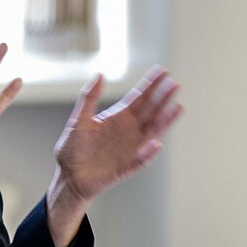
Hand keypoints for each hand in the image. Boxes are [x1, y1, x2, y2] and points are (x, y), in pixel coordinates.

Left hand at [53, 66, 183, 204]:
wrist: (68, 176)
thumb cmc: (72, 149)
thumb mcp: (79, 120)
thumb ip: (89, 98)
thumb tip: (99, 74)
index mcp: (118, 117)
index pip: (139, 98)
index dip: (151, 85)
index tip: (163, 71)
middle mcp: (128, 130)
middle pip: (150, 112)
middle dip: (162, 98)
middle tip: (175, 84)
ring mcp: (130, 148)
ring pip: (152, 132)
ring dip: (165, 121)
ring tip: (177, 107)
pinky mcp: (127, 166)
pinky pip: (141, 159)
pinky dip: (148, 152)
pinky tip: (156, 143)